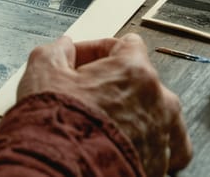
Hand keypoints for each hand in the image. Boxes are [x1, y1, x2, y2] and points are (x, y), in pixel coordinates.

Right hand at [17, 34, 192, 176]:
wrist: (61, 172)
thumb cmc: (56, 126)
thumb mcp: (44, 72)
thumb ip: (57, 51)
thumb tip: (63, 48)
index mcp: (134, 71)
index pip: (126, 45)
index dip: (97, 50)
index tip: (80, 62)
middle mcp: (158, 100)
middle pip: (141, 79)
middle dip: (113, 84)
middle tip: (84, 94)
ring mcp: (163, 133)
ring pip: (155, 112)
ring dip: (132, 112)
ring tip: (102, 123)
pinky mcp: (162, 163)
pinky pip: (166, 146)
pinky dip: (148, 143)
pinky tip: (125, 143)